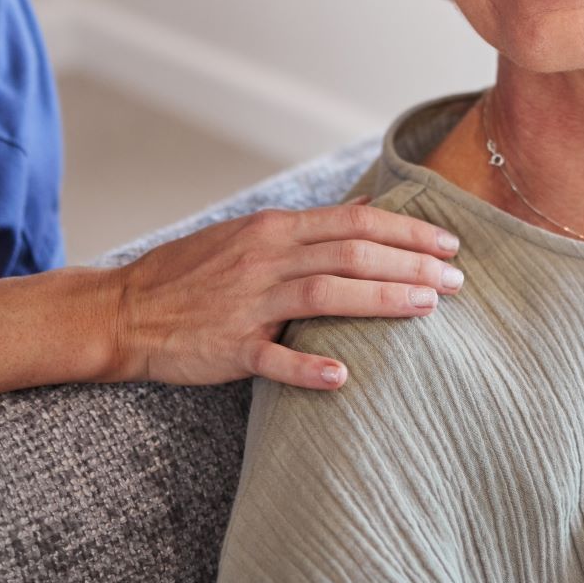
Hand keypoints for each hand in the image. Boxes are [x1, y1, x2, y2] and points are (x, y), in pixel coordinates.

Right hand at [101, 199, 462, 390]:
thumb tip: (368, 205)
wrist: (126, 308)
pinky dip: (307, 367)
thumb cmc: (193, 271)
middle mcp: (266, 258)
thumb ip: (311, 224)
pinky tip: (344, 377)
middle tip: (457, 281)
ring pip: (324, 295)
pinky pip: (272, 358)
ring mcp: (247, 303)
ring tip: (426, 310)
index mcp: (275, 229)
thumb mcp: (251, 232)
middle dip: (409, 265)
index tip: (449, 245)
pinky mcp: (229, 347)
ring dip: (379, 300)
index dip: (406, 231)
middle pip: (350, 254)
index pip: (354, 221)